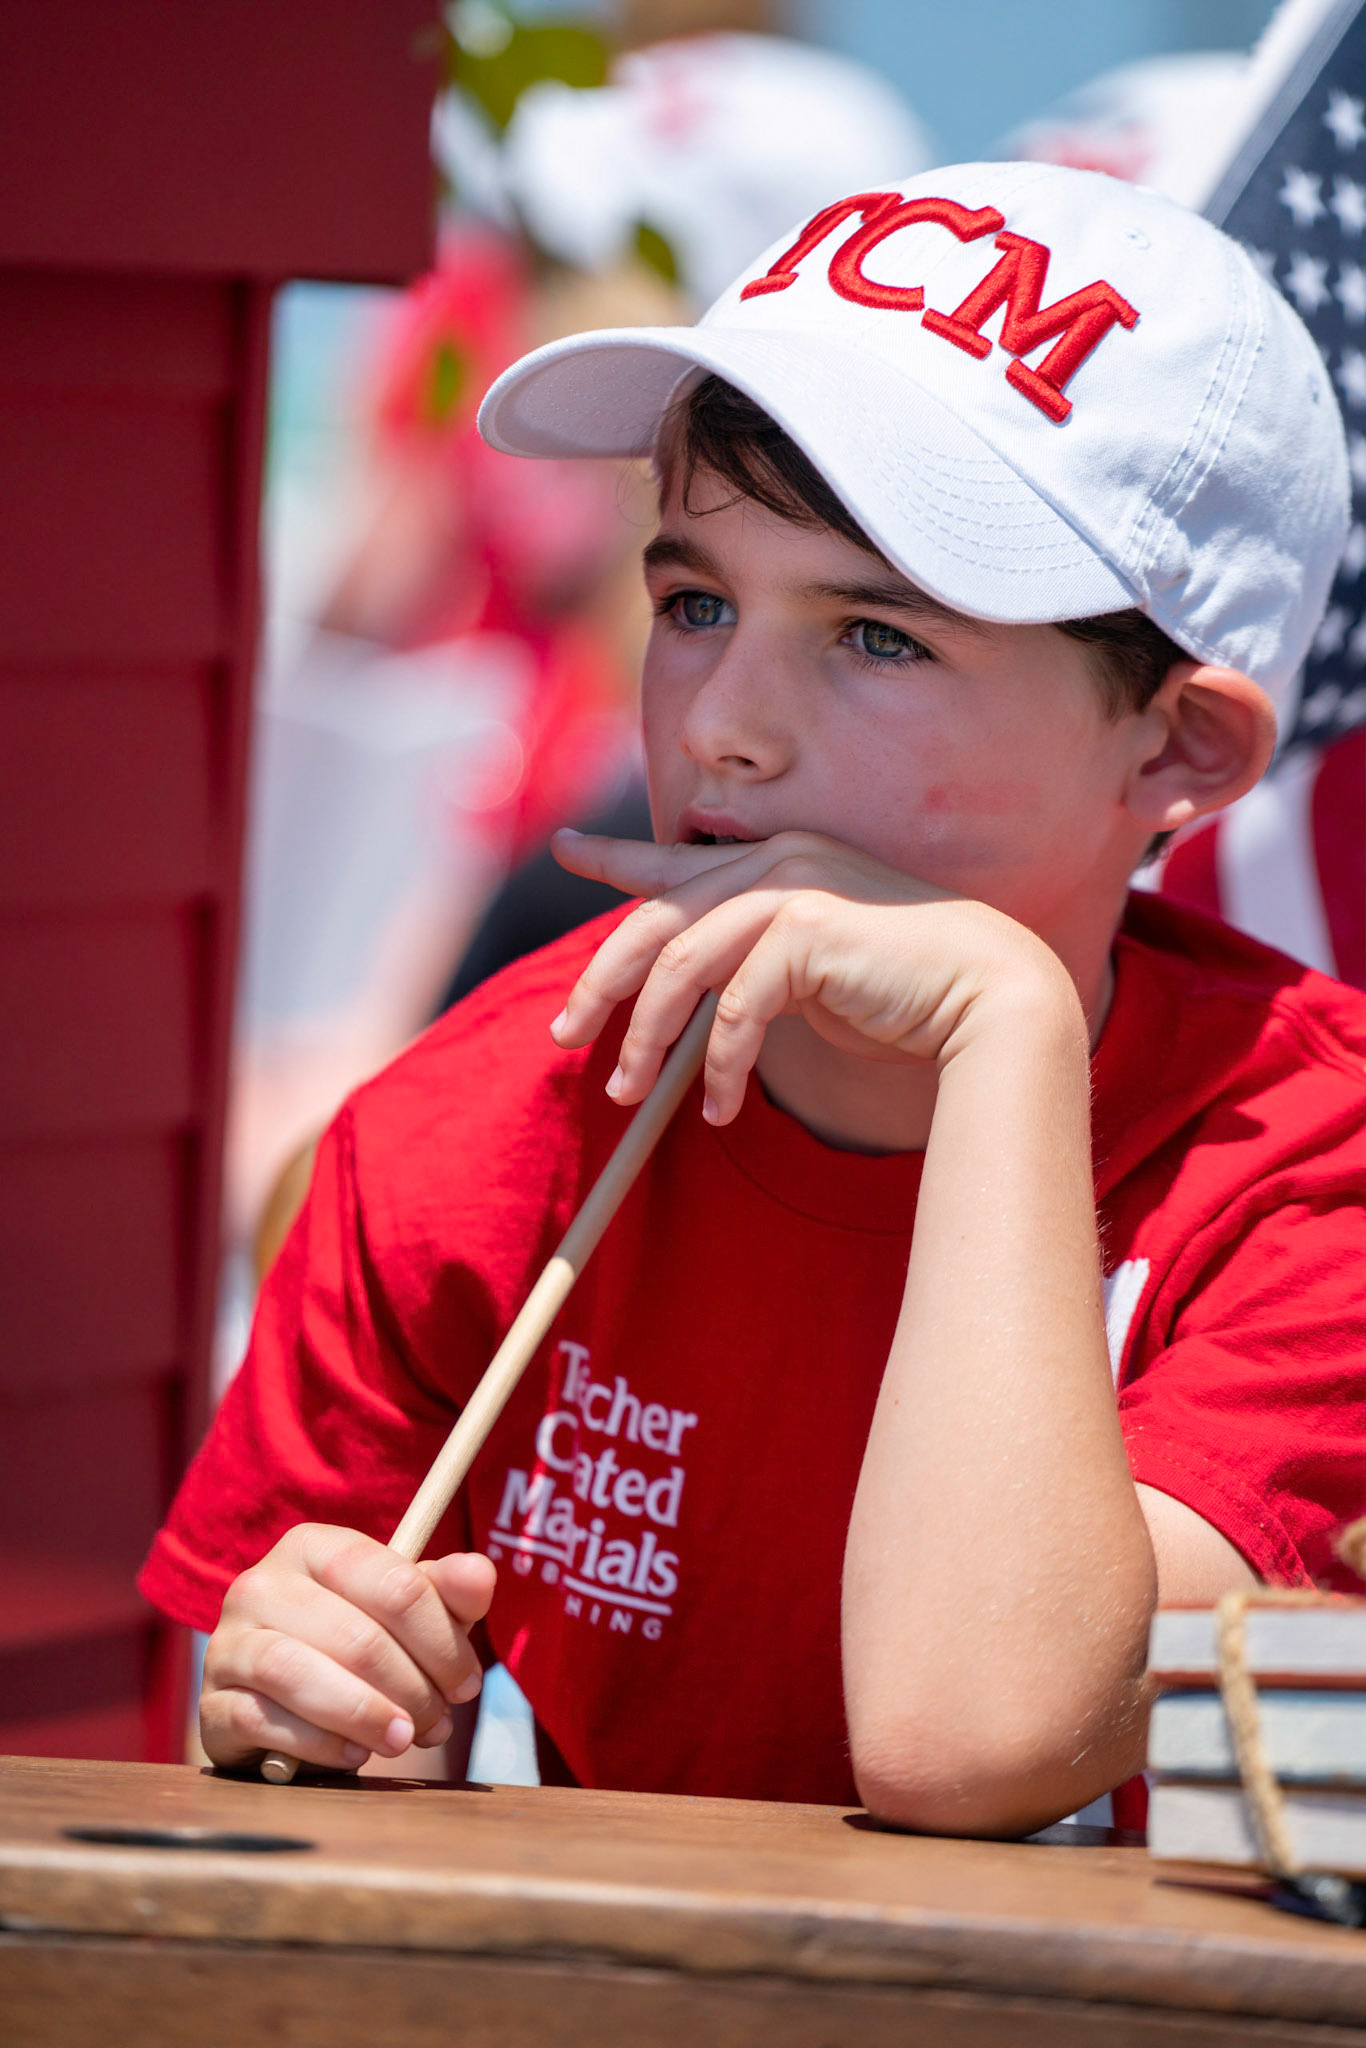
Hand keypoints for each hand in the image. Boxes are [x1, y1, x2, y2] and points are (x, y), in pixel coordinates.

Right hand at [200, 1525, 495, 1772]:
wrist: (287, 1706)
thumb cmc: (358, 1647)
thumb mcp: (409, 1614)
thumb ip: (448, 1592)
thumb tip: (481, 1574)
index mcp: (315, 1547)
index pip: (394, 1584)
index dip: (443, 1640)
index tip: (466, 1683)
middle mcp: (261, 1584)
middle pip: (355, 1636)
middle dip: (412, 1689)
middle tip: (437, 1722)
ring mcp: (227, 1643)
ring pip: (300, 1675)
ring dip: (366, 1716)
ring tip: (402, 1740)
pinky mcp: (211, 1704)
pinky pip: (265, 1723)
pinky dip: (319, 1743)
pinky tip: (353, 1754)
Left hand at [549, 829, 1071, 1122]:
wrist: (990, 998)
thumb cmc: (905, 994)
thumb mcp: (808, 973)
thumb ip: (751, 968)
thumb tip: (689, 1003)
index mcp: (776, 862)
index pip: (675, 861)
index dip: (615, 858)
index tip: (568, 851)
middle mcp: (776, 859)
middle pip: (654, 918)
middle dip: (602, 983)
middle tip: (565, 1033)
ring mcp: (791, 885)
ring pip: (679, 963)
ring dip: (645, 1037)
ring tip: (628, 1089)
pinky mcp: (806, 928)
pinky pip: (733, 1007)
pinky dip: (717, 1067)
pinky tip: (718, 1107)